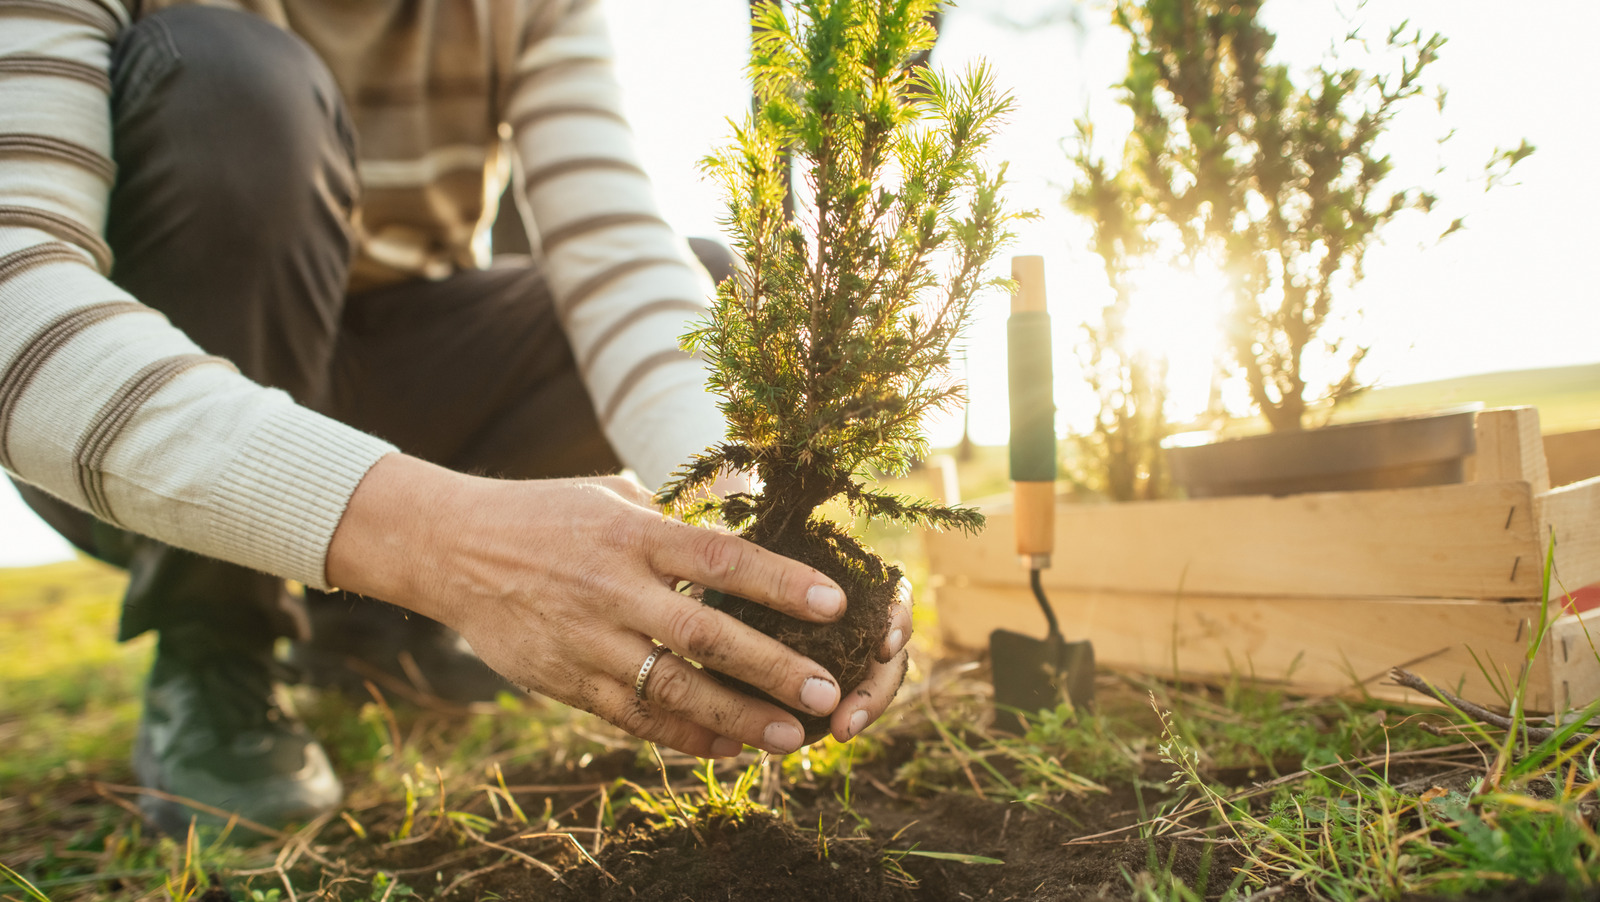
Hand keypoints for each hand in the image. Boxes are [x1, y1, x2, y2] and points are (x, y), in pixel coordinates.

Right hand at [326, 455, 900, 756]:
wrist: (451, 548)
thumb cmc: (544, 515)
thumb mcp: (609, 497)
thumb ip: (672, 519)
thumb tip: (741, 516)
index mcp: (633, 534)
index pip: (721, 559)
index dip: (781, 582)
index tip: (835, 603)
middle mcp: (613, 588)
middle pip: (705, 635)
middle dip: (771, 667)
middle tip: (826, 691)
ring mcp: (587, 639)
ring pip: (671, 688)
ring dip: (736, 716)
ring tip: (788, 737)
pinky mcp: (565, 680)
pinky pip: (631, 716)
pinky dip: (682, 734)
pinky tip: (727, 746)